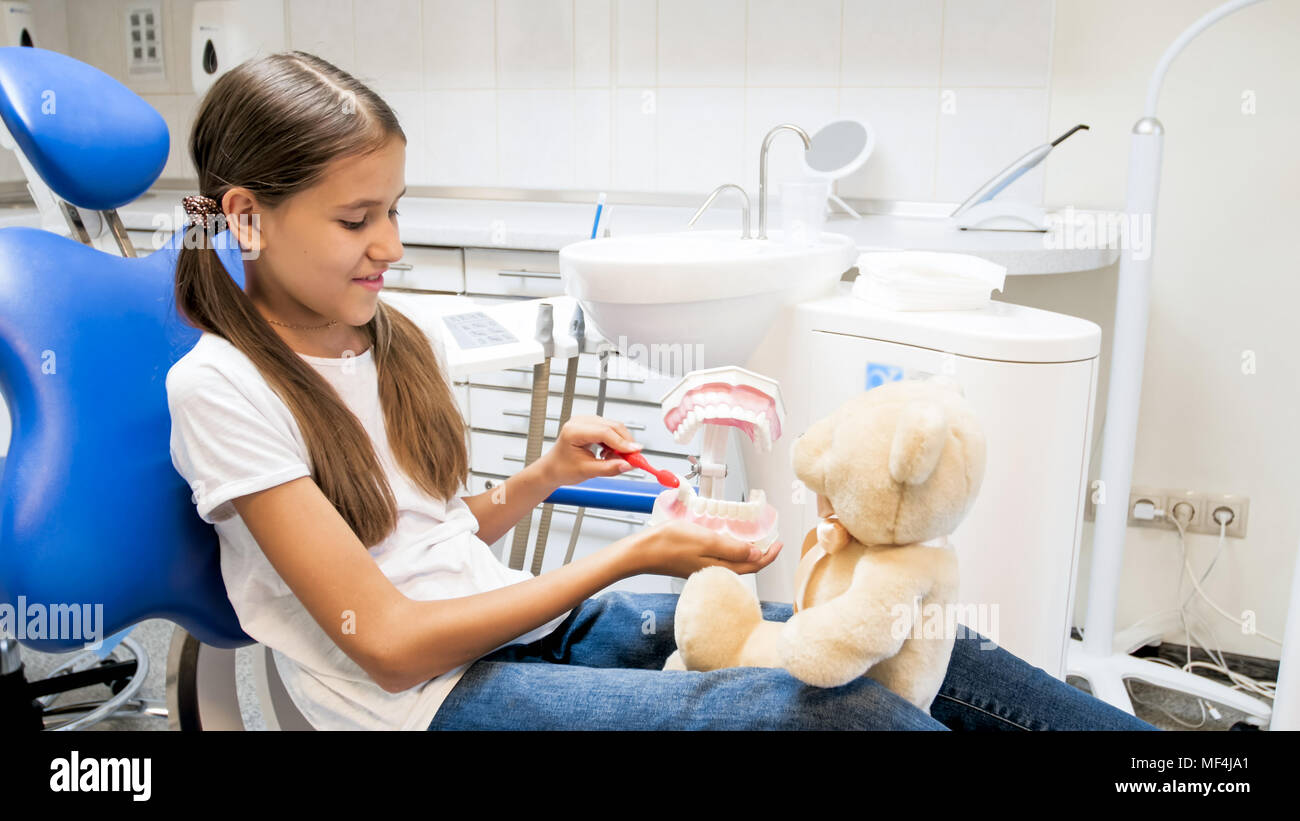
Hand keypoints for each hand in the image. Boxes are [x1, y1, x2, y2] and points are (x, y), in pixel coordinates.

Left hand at [538, 414, 642, 487]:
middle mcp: (580, 422)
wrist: (553, 469)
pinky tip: (610, 453)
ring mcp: (585, 421)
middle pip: (612, 426)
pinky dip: (615, 441)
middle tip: (634, 458)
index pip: (604, 432)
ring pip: (613, 427)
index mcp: (574, 431)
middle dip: (625, 442)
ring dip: (621, 443)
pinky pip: (610, 429)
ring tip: (616, 458)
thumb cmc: (562, 469)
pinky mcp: (591, 424)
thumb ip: (609, 468)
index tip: (635, 452)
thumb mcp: (587, 472)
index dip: (622, 443)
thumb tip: (627, 465)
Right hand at [622, 519, 783, 578]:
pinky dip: (729, 550)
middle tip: (771, 540)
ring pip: (732, 562)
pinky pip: (719, 559)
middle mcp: (714, 572)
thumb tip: (757, 555)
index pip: (753, 565)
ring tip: (753, 538)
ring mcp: (703, 568)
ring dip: (745, 552)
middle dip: (761, 555)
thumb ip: (732, 548)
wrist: (642, 552)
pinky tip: (727, 540)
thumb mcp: (706, 541)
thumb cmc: (671, 544)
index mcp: (720, 568)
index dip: (769, 556)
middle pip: (745, 565)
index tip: (779, 543)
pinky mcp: (694, 563)